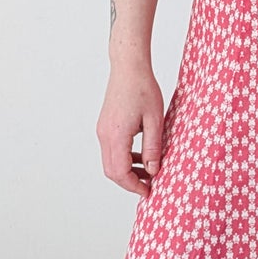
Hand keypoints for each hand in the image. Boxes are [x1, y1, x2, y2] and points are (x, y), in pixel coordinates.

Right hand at [97, 65, 164, 195]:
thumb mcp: (155, 120)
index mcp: (116, 135)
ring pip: (110, 162)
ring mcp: (102, 130)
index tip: (149, 191)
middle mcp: (105, 135)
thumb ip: (153, 147)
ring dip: (127, 171)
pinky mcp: (105, 126)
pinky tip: (141, 155)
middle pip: (111, 171)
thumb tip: (153, 170)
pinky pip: (111, 150)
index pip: (120, 172)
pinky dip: (124, 159)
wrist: (128, 67)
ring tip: (148, 171)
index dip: (134, 186)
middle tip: (148, 185)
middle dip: (129, 182)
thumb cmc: (143, 88)